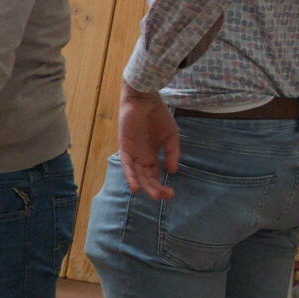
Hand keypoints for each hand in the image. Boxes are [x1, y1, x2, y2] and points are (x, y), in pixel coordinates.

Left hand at [116, 83, 180, 200]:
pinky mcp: (125, 147)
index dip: (161, 186)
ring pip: (137, 174)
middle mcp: (140, 157)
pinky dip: (130, 176)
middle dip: (155, 189)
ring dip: (145, 186)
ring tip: (154, 196)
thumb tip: (173, 171)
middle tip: (165, 197)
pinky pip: (126, 165)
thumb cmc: (158, 115)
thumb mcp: (171, 135)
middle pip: (146, 178)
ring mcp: (132, 152)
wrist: (145, 99)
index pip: (154, 176)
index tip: (170, 194)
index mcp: (151, 156)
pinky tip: (135, 188)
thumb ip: (173, 152)